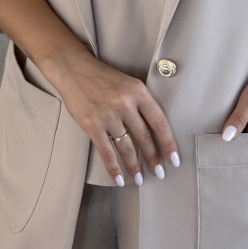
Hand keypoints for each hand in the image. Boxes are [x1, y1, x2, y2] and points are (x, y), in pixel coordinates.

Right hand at [42, 46, 179, 185]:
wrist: (73, 69)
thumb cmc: (103, 77)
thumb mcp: (128, 83)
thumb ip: (140, 103)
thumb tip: (154, 131)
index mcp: (138, 91)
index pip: (159, 122)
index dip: (169, 143)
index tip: (175, 160)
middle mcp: (125, 104)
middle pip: (145, 137)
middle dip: (154, 159)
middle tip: (160, 173)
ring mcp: (108, 115)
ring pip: (127, 148)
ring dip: (134, 167)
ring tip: (139, 179)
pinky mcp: (92, 125)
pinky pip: (106, 151)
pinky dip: (113, 168)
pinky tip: (119, 179)